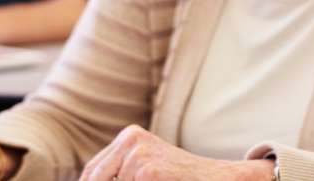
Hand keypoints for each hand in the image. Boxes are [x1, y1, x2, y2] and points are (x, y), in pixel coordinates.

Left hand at [79, 125, 275, 180]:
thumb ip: (119, 174)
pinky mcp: (147, 171)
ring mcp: (138, 155)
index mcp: (129, 137)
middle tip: (142, 179)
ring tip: (162, 179)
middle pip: (95, 180)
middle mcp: (131, 139)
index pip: (92, 174)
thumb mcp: (146, 170)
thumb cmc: (181, 178)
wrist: (220, 178)